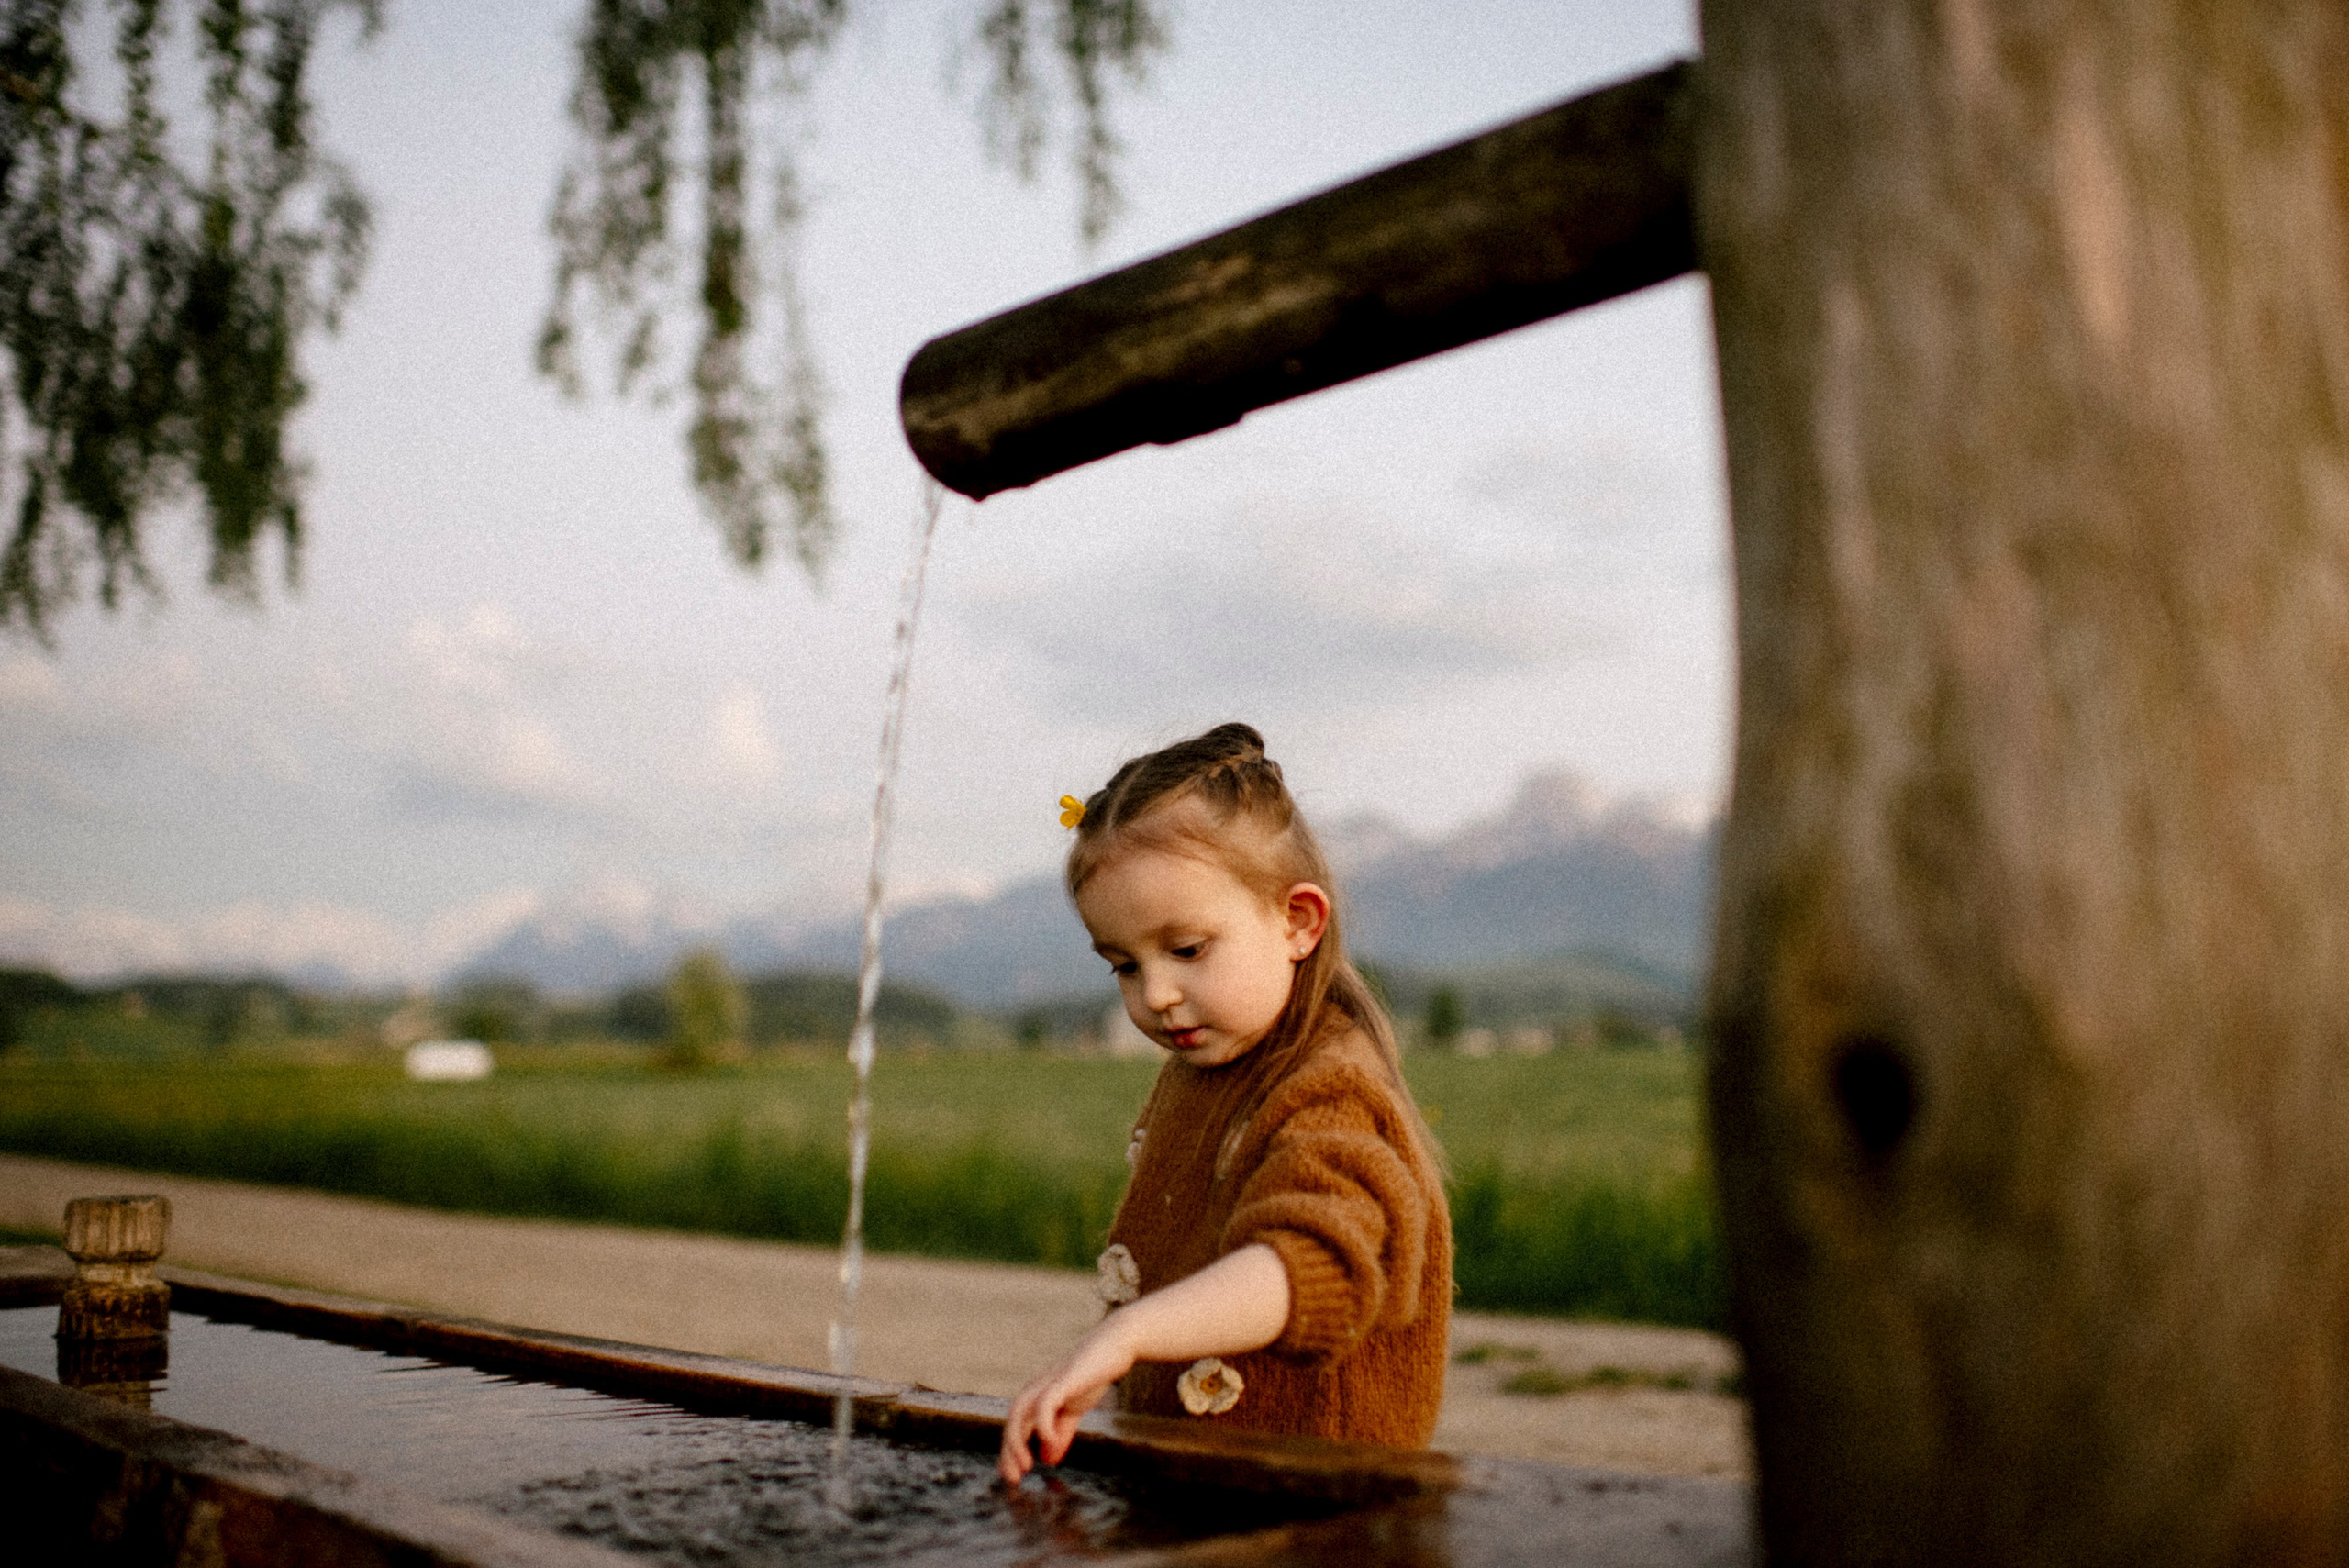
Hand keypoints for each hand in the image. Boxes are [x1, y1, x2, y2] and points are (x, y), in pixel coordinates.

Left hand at [998, 1315, 1135, 1482]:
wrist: (1115, 1346)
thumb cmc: (1093, 1373)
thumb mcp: (1074, 1409)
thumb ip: (1061, 1433)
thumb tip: (1048, 1459)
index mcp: (1037, 1395)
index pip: (1015, 1426)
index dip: (1010, 1452)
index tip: (1013, 1476)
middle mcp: (1036, 1388)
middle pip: (1012, 1421)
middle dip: (1009, 1451)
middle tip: (1014, 1478)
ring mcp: (1048, 1382)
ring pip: (1019, 1412)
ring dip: (1018, 1440)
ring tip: (1027, 1465)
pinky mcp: (1062, 1380)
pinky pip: (1044, 1404)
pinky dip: (1043, 1425)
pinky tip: (1052, 1443)